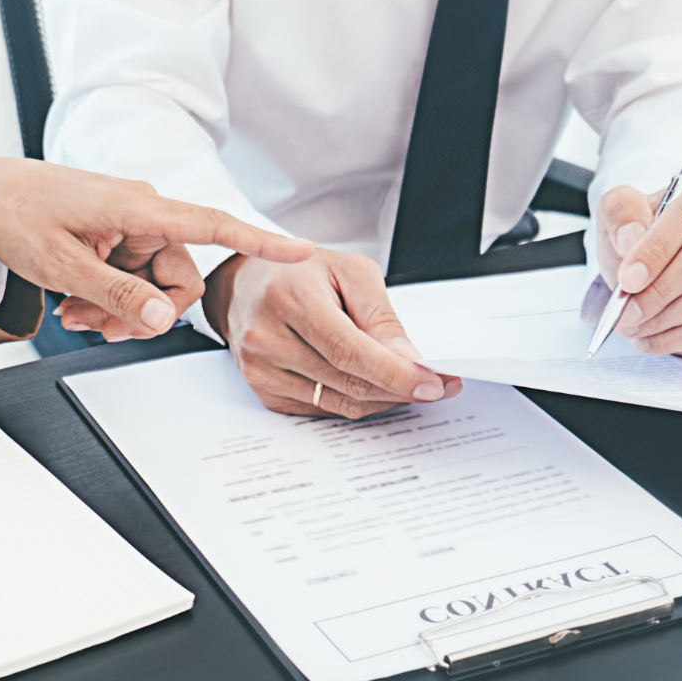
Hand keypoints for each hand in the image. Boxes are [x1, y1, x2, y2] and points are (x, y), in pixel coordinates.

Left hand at [0, 155, 313, 340]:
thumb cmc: (17, 212)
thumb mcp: (63, 265)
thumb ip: (118, 295)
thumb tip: (164, 319)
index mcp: (141, 209)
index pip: (216, 225)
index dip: (262, 242)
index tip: (301, 252)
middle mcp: (146, 216)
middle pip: (179, 280)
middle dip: (147, 313)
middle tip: (102, 329)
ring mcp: (133, 229)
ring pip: (155, 287)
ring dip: (121, 310)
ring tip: (76, 317)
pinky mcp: (120, 240)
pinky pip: (135, 281)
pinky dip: (109, 299)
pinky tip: (76, 305)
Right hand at [202, 247, 461, 417]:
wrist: (244, 286)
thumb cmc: (299, 272)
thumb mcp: (349, 271)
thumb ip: (380, 315)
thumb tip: (409, 359)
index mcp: (289, 299)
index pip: (349, 351)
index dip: (395, 374)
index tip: (433, 385)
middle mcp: (266, 338)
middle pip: (348, 382)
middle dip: (401, 389)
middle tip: (437, 386)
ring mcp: (261, 370)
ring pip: (340, 402)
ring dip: (383, 398)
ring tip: (410, 383)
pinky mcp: (265, 391)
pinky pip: (324, 409)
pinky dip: (357, 401)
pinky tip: (374, 385)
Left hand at [595, 167, 681, 357]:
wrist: (667, 265)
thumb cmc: (648, 234)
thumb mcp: (622, 212)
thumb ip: (621, 213)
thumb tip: (631, 237)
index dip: (656, 250)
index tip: (627, 279)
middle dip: (659, 290)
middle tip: (626, 312)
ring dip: (667, 318)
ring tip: (634, 327)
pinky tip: (654, 339)